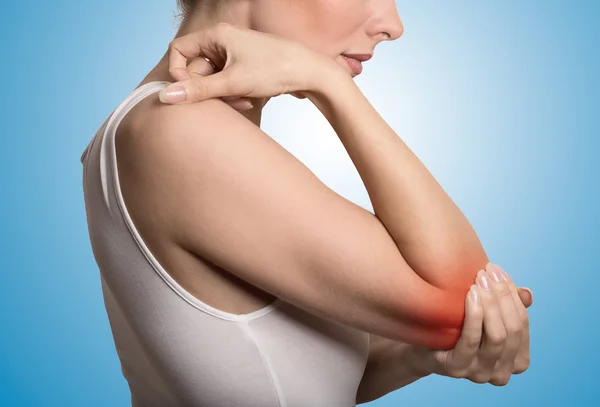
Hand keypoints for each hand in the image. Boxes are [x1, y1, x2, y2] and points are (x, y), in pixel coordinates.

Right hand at [159, 23, 338, 103]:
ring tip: (242, 101)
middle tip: (227, 100)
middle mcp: (223, 41)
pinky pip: (226, 83)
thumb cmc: (275, 70)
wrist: (310, 74)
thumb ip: (198, 91)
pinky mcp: (244, 67)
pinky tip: (249, 100)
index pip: (179, 50)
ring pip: (212, 79)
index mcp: (216, 36)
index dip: (178, 73)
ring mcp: (234, 54)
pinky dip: (234, 94)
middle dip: (208, 89)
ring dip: (223, 95)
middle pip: (196, 68)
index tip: (189, 92)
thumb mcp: (233, 83)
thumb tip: (165, 96)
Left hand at [412, 263, 531, 385]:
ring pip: (497, 336)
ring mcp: (480, 374)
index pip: (522, 323)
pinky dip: (474, 315)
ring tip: (478, 281)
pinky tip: (470, 294)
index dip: (512, 294)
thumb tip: (527, 294)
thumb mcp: (483, 315)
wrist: (419, 346)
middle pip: (512, 329)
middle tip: (486, 272)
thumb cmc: (454, 328)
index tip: (497, 271)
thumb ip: (506, 306)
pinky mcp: (457, 369)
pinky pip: (471, 341)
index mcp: (516, 360)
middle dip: (502, 296)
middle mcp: (502, 373)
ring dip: (490, 304)